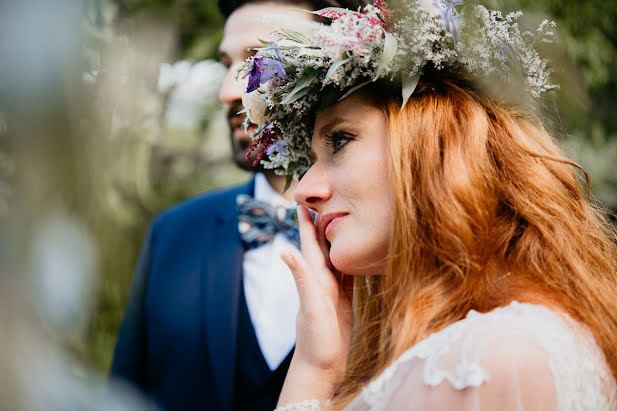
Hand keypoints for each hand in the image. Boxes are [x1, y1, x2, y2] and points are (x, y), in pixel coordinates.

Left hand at [280, 205, 353, 398]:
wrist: (322, 368)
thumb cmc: (315, 341)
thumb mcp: (310, 308)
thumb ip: (302, 279)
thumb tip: (285, 251)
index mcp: (314, 279)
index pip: (310, 245)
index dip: (306, 223)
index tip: (302, 200)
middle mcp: (322, 282)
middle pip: (324, 247)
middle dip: (324, 225)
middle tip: (328, 201)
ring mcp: (333, 292)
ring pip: (337, 259)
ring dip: (338, 240)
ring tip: (343, 221)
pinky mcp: (345, 303)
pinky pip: (350, 276)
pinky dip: (352, 262)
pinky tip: (358, 255)